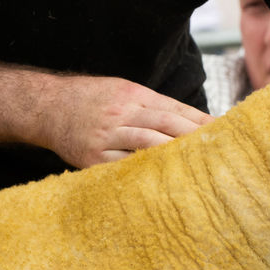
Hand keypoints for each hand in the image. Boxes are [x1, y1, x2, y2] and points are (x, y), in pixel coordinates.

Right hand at [39, 75, 210, 167]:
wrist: (47, 106)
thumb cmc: (92, 99)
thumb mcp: (122, 90)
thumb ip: (153, 104)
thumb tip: (192, 120)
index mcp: (132, 95)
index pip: (173, 108)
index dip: (199, 120)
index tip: (222, 130)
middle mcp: (121, 113)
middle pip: (165, 125)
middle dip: (194, 137)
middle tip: (219, 150)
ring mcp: (107, 136)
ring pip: (147, 144)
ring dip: (175, 154)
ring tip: (198, 165)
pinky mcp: (93, 158)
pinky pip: (123, 166)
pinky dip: (145, 171)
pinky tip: (163, 179)